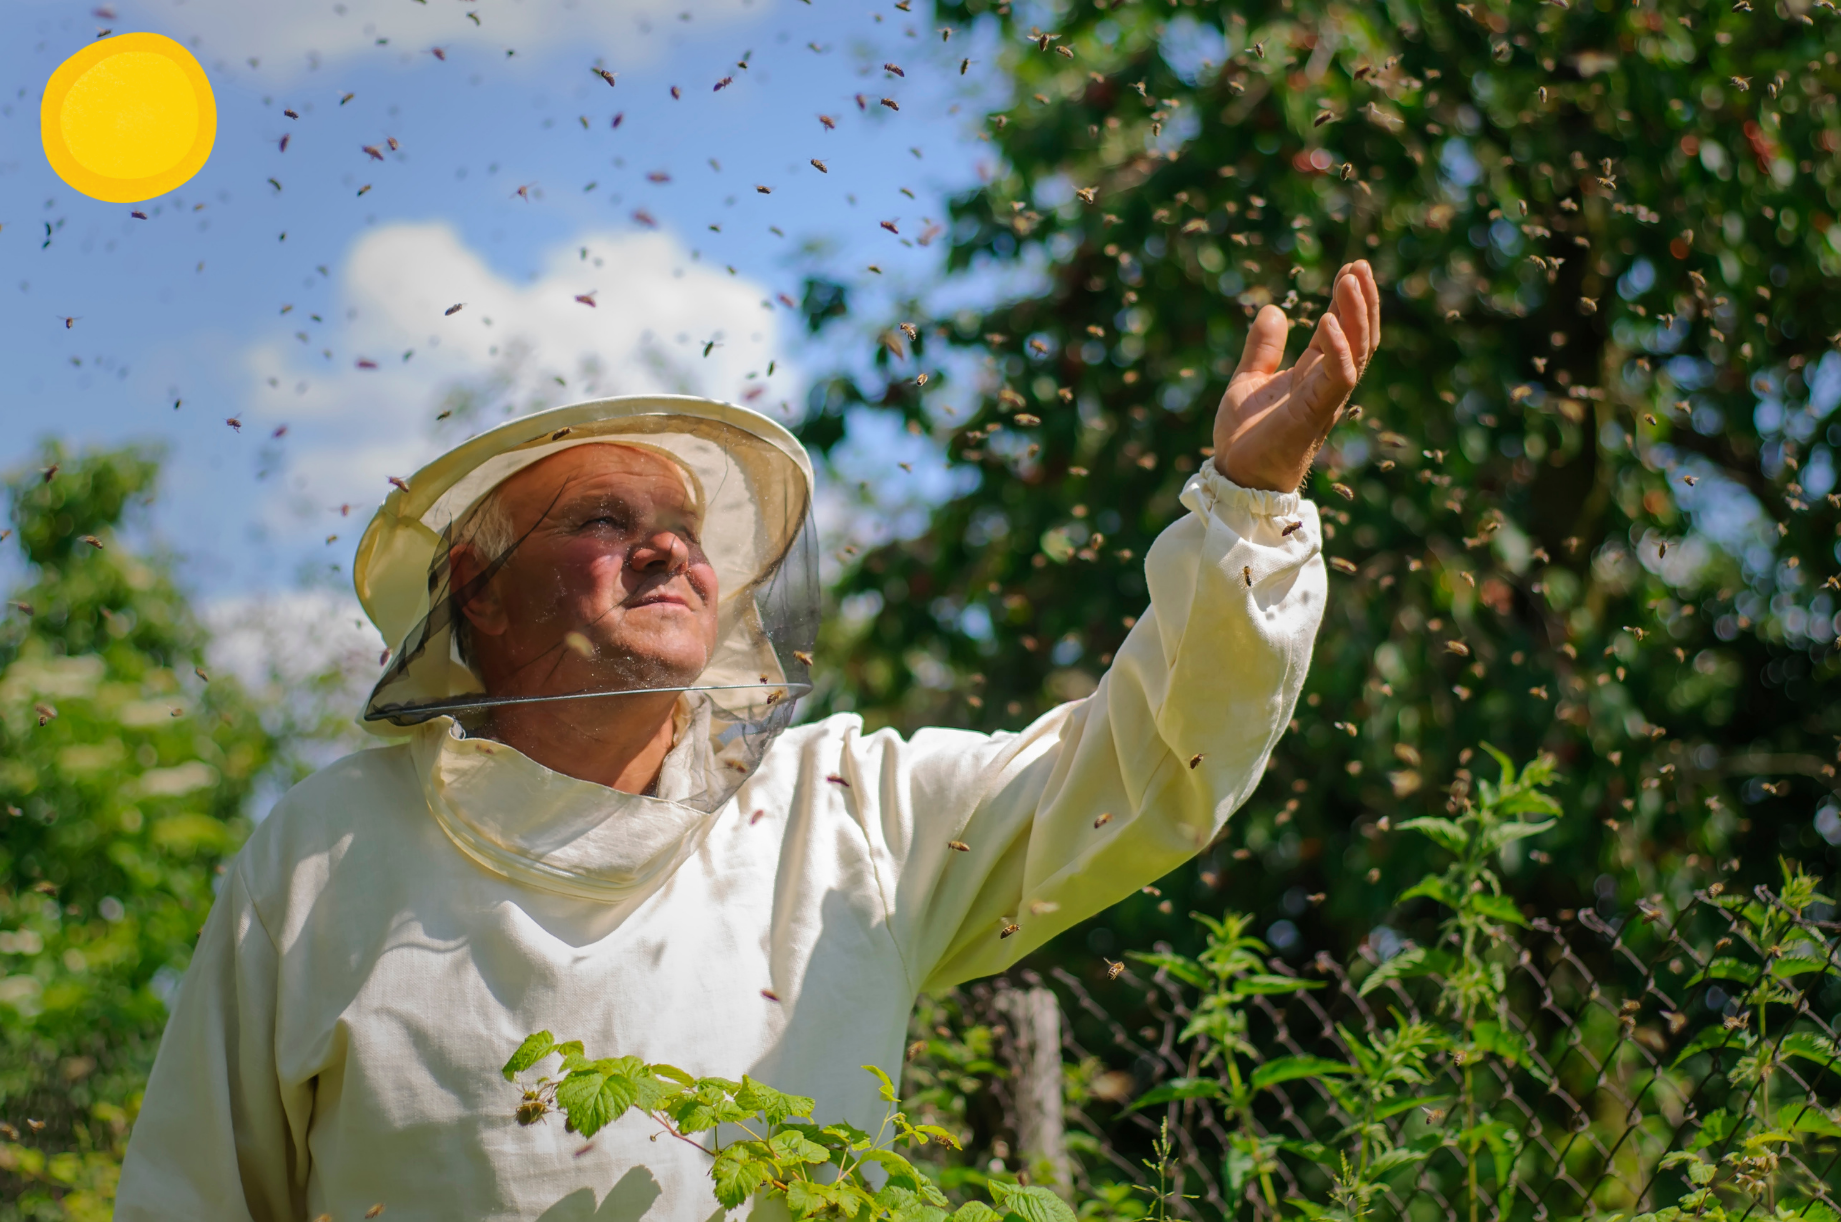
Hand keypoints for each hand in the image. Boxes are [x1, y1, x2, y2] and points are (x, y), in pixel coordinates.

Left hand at [1212, 260, 1380, 492]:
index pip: (1339, 331)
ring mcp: (1325, 399)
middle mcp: (1326, 385)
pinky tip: (1329, 320)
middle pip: (1358, 337)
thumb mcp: (1246, 381)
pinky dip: (1337, 348)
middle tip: (1361, 266)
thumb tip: (1273, 309)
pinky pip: (1338, 377)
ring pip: (1357, 352)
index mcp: (1312, 376)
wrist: (1235, 478)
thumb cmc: (1243, 438)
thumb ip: (1261, 349)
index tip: (1350, 268)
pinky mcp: (1315, 413)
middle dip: (1362, 301)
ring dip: (1357, 314)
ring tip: (1352, 279)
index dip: (1346, 301)